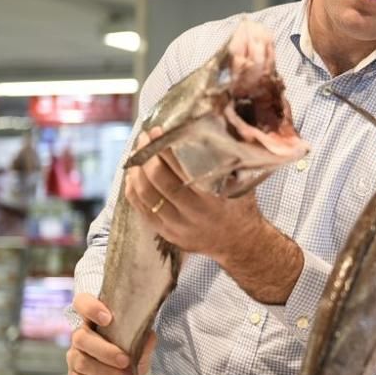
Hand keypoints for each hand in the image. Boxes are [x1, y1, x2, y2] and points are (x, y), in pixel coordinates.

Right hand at [66, 293, 155, 374]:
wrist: (125, 368)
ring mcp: (74, 356)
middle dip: (104, 351)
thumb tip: (148, 337)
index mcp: (94, 318)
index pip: (82, 302)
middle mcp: (80, 335)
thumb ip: (144, 338)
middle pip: (81, 338)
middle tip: (125, 361)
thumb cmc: (130, 346)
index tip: (108, 318)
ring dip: (105, 373)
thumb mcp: (141, 340)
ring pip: (81, 362)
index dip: (90, 308)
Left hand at [124, 128, 265, 257]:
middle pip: (157, 182)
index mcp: (210, 201)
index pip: (178, 171)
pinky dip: (133, 190)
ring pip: (144, 196)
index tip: (158, 132)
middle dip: (146, 156)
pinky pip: (141, 209)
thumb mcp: (242, 185)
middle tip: (144, 138)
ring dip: (136, 171)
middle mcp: (190, 215)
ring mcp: (174, 226)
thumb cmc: (242, 208)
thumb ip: (229, 162)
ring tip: (137, 153)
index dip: (164, 149)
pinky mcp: (165, 233)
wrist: (240, 243)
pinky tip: (133, 175)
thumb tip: (220, 130)